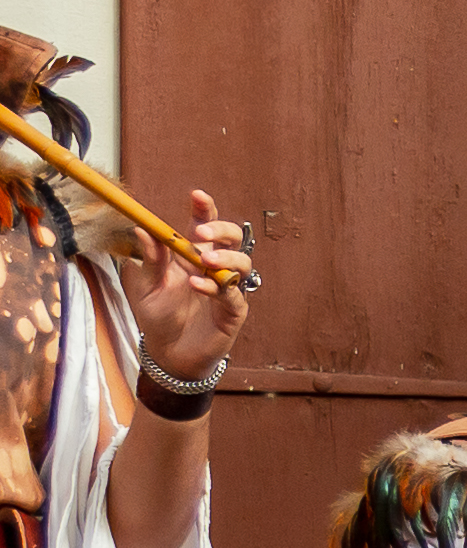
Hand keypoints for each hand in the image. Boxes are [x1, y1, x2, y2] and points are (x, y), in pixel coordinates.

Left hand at [119, 193, 254, 382]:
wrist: (167, 352)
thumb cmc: (159, 317)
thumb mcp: (147, 286)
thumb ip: (150, 260)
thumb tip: (142, 229)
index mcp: (192, 256)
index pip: (204, 225)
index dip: (205, 209)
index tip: (197, 195)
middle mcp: (214, 268)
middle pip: (232, 238)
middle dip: (221, 230)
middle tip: (201, 233)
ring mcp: (227, 288)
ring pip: (242, 263)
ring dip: (226, 257)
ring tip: (205, 261)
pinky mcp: (233, 311)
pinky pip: (233, 294)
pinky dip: (215, 287)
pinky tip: (198, 285)